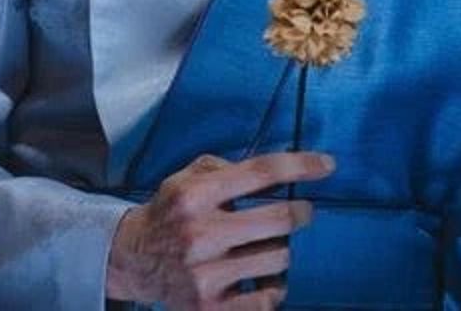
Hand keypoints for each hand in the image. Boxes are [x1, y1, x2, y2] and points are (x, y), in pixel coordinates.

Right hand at [104, 150, 332, 308]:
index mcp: (194, 195)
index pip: (259, 173)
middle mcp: (200, 233)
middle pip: (278, 220)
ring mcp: (205, 274)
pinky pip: (266, 298)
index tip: (327, 165)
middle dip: (300, 213)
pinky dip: (273, 287)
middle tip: (302, 212)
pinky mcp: (209, 307)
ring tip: (266, 246)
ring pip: (277, 258)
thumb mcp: (185, 179)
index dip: (299, 166)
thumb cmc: (169, 213)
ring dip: (280, 250)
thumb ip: (222, 169)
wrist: (133, 260)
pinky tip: (262, 278)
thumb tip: (272, 171)